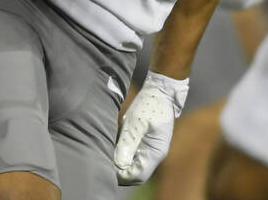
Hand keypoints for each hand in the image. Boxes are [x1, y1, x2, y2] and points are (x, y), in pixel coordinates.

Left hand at [114, 71, 187, 185]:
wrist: (161, 91)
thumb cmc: (149, 105)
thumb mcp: (135, 123)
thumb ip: (128, 144)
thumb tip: (119, 164)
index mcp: (155, 152)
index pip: (137, 176)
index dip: (121, 175)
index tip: (108, 165)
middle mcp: (156, 155)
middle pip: (136, 173)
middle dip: (120, 171)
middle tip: (106, 159)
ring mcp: (154, 150)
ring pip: (135, 166)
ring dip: (123, 162)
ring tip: (110, 152)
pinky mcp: (149, 144)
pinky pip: (137, 157)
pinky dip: (126, 155)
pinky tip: (118, 147)